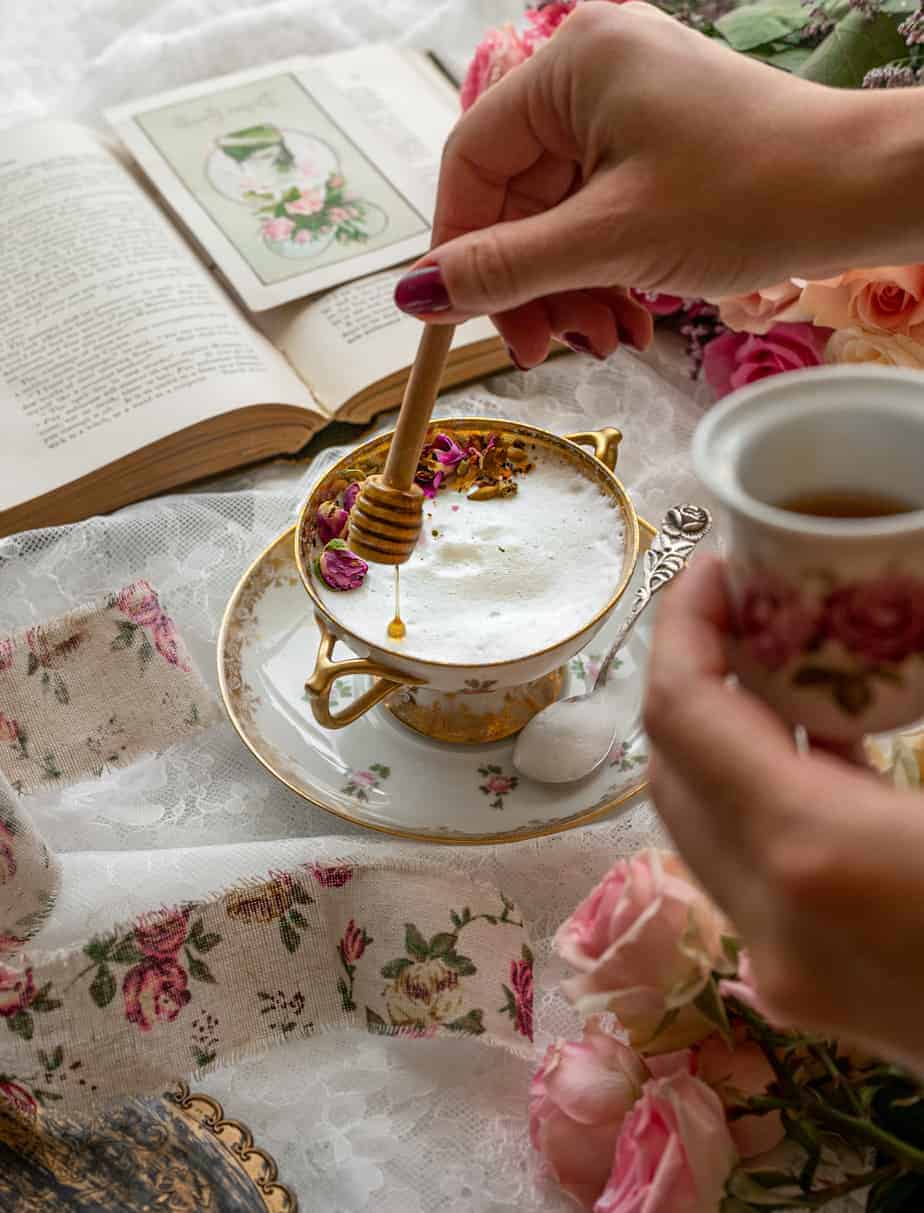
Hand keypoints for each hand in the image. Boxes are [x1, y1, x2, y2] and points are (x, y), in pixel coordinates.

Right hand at [396, 1, 917, 366]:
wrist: (865, 193)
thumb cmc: (749, 195)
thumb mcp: (608, 241)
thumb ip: (504, 270)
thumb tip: (413, 298)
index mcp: (572, 64)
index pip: (473, 160)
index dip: (460, 247)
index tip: (466, 317)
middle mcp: (593, 74)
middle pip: (516, 197)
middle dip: (531, 284)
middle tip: (547, 350)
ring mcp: (629, 109)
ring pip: (558, 217)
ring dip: (569, 290)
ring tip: (604, 342)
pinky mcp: (658, 146)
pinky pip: (599, 215)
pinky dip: (603, 273)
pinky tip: (627, 321)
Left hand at [644, 554, 923, 1073]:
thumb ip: (918, 681)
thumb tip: (915, 595)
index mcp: (815, 852)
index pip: (684, 710)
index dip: (686, 623)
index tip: (718, 566)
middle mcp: (771, 919)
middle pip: (675, 765)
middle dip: (696, 673)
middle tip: (748, 607)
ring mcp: (783, 970)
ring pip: (702, 825)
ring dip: (726, 738)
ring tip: (785, 666)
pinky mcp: (813, 995)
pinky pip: (750, 873)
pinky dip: (764, 801)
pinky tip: (830, 752)